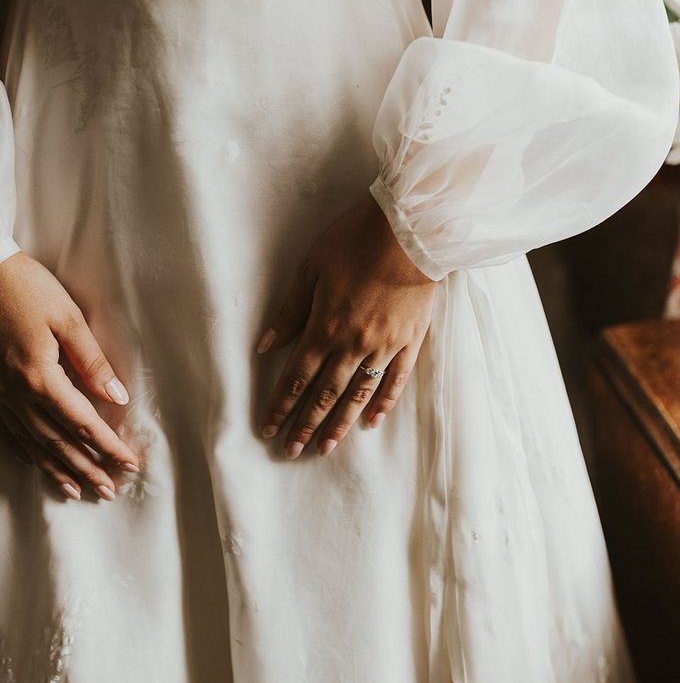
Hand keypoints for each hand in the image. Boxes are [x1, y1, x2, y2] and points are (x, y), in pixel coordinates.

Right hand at [0, 253, 139, 500]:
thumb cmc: (28, 290)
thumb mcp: (68, 319)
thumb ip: (93, 362)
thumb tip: (117, 398)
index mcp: (42, 377)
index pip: (85, 423)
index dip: (109, 446)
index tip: (130, 464)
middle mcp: (18, 394)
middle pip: (59, 442)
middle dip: (87, 468)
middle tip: (109, 491)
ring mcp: (1, 395)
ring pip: (33, 443)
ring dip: (59, 469)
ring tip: (80, 490)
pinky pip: (10, 432)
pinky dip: (28, 453)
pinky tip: (38, 465)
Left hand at [257, 193, 437, 458]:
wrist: (410, 230)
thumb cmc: (355, 240)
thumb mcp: (311, 268)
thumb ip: (290, 310)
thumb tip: (266, 346)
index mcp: (325, 326)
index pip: (296, 377)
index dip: (281, 405)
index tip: (268, 429)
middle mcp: (353, 345)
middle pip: (324, 394)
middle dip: (305, 423)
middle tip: (291, 451)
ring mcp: (384, 347)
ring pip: (358, 395)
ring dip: (340, 423)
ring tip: (325, 447)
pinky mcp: (410, 342)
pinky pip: (395, 381)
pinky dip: (383, 403)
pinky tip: (372, 422)